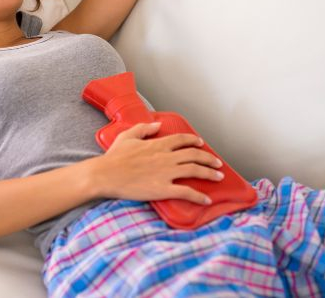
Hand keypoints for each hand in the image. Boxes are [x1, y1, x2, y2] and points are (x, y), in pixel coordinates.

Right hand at [90, 122, 223, 203]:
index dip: (194, 141)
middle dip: (209, 158)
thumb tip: (158, 124)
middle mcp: (165, 157)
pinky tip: (207, 199)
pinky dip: (199, 196)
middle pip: (194, 155)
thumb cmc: (113, 157)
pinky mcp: (163, 189)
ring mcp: (165, 173)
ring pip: (195, 171)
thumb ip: (144, 128)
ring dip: (210, 173)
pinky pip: (186, 192)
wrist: (105, 175)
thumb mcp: (127, 136)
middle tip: (217, 163)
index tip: (201, 143)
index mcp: (157, 144)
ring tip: (219, 176)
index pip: (182, 140)